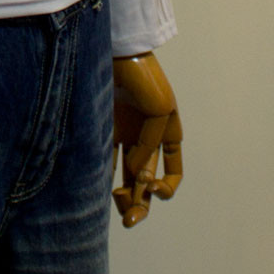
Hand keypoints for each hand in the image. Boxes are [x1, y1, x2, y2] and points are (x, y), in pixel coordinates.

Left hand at [110, 52, 182, 227]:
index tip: (152, 187)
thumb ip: (149, 144)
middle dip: (142, 203)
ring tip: (119, 209)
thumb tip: (136, 174)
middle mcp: (147, 140)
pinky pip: (105, 160)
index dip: (166, 187)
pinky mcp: (105, 130)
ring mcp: (125, 136)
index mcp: (169, 136)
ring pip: (127, 176)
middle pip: (147, 181)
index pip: (172, 172)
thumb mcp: (159, 111)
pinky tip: (100, 189)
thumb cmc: (145, 79)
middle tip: (131, 219)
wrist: (118, 54)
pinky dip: (104, 177)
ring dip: (124, 197)